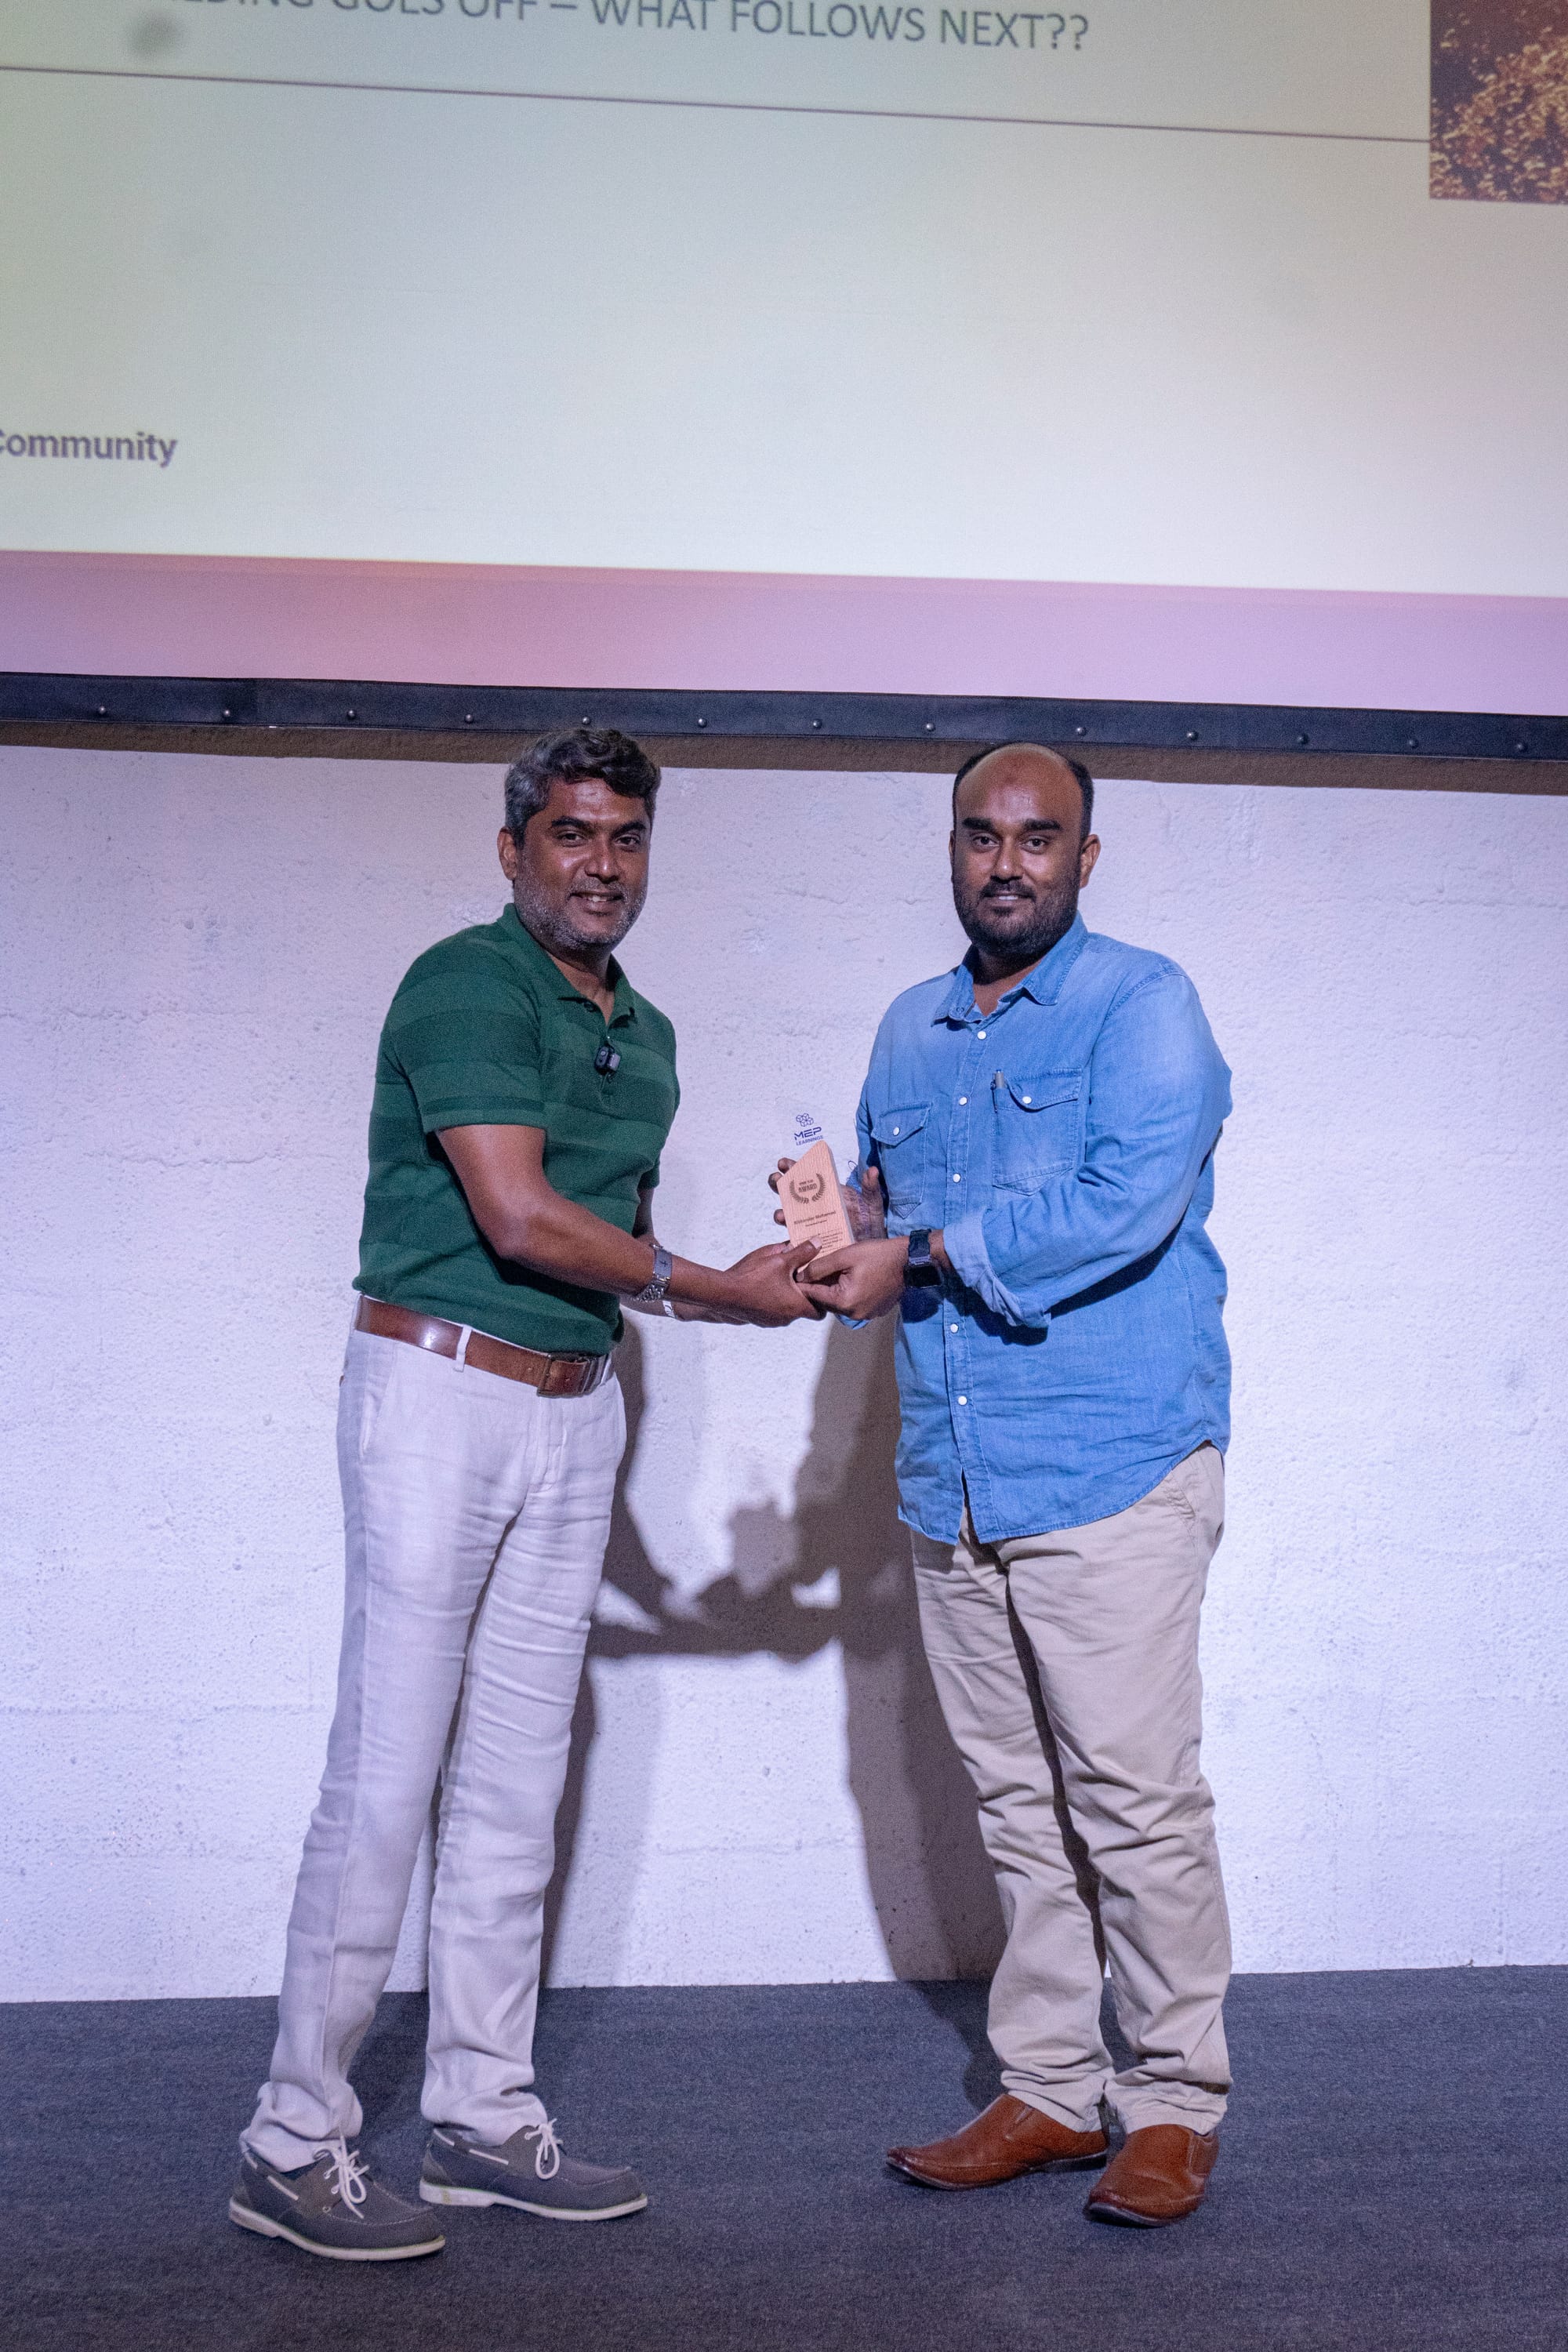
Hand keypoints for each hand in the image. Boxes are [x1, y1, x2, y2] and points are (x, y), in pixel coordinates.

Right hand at [719, 1240, 824, 1325]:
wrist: (723, 1294)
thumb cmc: (751, 1278)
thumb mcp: (779, 1259)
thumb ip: (801, 1252)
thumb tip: (818, 1243)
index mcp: (796, 1306)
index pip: (821, 1311)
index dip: (823, 1297)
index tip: (820, 1284)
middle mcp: (787, 1318)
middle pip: (804, 1308)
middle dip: (804, 1292)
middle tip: (801, 1274)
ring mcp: (772, 1321)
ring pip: (788, 1308)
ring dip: (788, 1295)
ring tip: (782, 1276)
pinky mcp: (760, 1319)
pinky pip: (774, 1309)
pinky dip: (775, 1298)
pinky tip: (766, 1283)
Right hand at [770, 1160, 885, 1241]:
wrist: (870, 1244)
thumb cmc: (869, 1219)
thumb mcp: (871, 1202)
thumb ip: (870, 1187)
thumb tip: (873, 1171)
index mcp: (823, 1190)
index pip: (803, 1175)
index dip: (791, 1167)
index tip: (783, 1163)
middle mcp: (811, 1205)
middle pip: (788, 1192)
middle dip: (778, 1184)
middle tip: (776, 1180)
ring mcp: (808, 1223)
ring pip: (787, 1216)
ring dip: (781, 1214)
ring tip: (782, 1215)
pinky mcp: (809, 1242)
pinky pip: (795, 1241)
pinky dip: (789, 1242)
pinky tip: (788, 1243)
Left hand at [794, 1235, 908, 1319]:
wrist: (908, 1261)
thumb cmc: (878, 1255)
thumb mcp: (845, 1256)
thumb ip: (820, 1267)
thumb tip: (800, 1276)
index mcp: (845, 1301)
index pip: (814, 1295)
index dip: (804, 1283)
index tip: (795, 1274)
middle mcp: (854, 1314)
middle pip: (826, 1301)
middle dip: (819, 1286)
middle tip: (814, 1270)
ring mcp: (865, 1314)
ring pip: (839, 1303)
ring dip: (834, 1290)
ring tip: (833, 1272)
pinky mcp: (874, 1311)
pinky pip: (853, 1303)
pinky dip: (848, 1293)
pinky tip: (851, 1278)